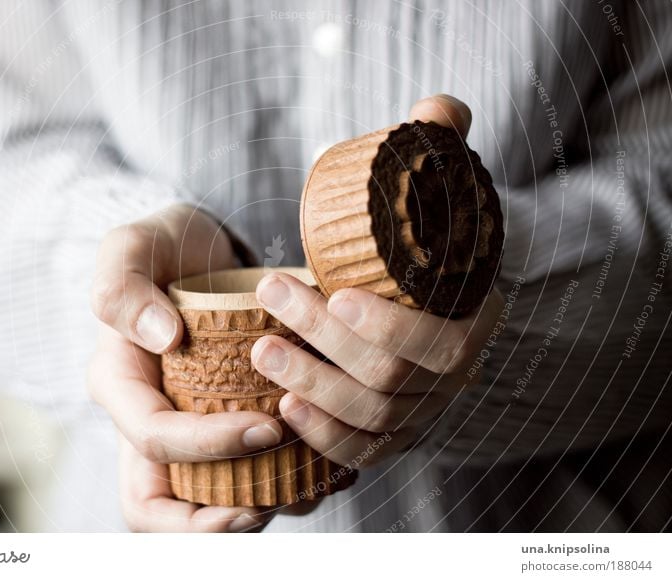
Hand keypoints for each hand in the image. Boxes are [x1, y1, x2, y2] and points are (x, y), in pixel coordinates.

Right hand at [87, 204, 281, 531]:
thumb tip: (161, 339)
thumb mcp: (131, 247)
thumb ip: (122, 287)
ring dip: (256, 508)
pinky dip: (279, 483)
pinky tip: (320, 469)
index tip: (266, 427)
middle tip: (270, 503)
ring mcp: (185, 428)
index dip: (206, 447)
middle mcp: (148, 420)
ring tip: (307, 488)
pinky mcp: (220, 426)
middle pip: (160, 505)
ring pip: (206, 501)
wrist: (198, 248)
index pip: (154, 441)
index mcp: (121, 386)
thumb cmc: (165, 245)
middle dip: (213, 521)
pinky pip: (241, 476)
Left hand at [250, 95, 503, 469]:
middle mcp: (451, 376)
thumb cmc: (424, 243)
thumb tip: (436, 109)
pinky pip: (360, 452)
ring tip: (260, 352)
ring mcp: (422, 411)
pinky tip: (284, 408)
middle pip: (389, 379)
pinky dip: (322, 436)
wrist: (426, 294)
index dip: (389, 327)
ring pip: (369, 419)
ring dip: (311, 387)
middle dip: (324, 343)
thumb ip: (440, 147)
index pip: (438, 342)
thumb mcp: (437, 192)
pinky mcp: (392, 433)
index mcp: (472, 322)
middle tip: (271, 297)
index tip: (334, 293)